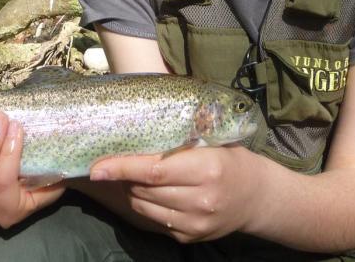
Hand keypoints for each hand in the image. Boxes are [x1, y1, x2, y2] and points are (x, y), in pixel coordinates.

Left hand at [89, 146, 258, 243]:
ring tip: (135, 176)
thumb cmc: (230, 160)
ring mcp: (194, 223)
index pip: (153, 171)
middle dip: (125, 176)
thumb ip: (179, 134)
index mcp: (206, 170)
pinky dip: (145, 205)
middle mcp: (201, 200)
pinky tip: (152, 192)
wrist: (256, 197)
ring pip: (143, 207)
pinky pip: (153, 220)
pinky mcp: (188, 237)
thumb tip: (139, 117)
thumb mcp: (212, 140)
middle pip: (144, 190)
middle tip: (119, 162)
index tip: (98, 166)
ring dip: (131, 191)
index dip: (122, 168)